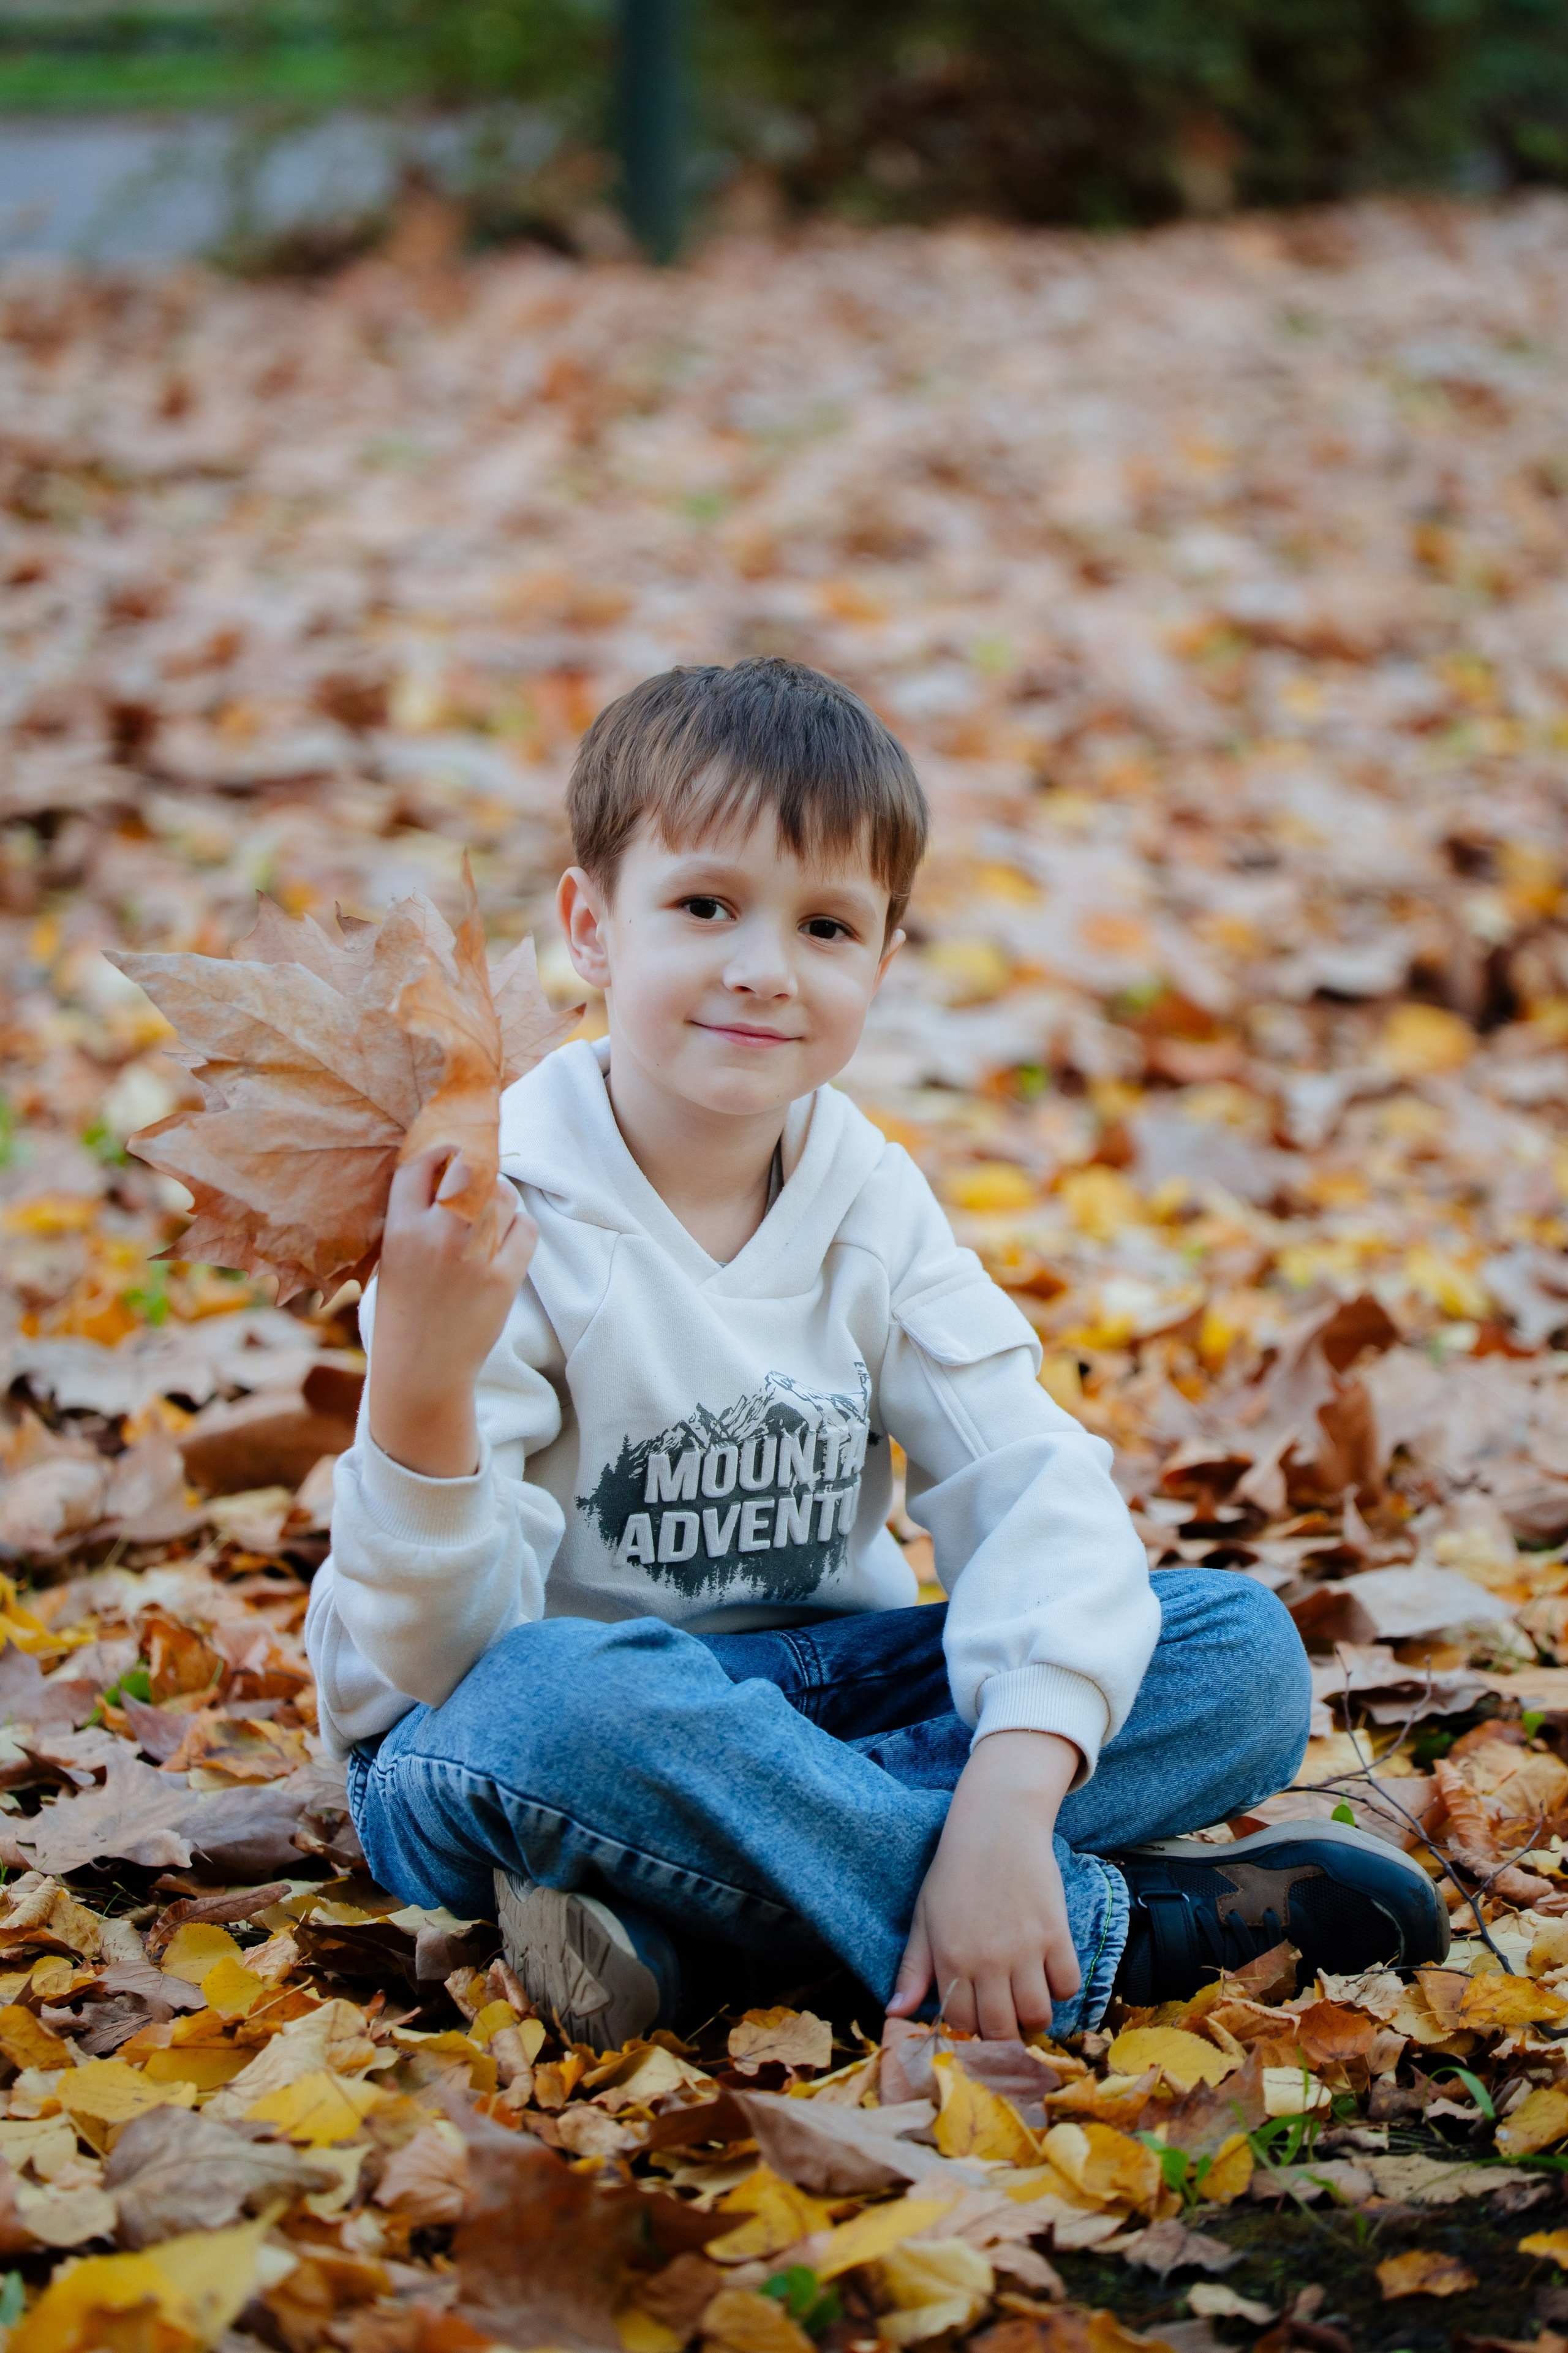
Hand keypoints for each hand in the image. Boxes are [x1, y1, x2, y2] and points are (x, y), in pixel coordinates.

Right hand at [367, 1146, 536, 1477]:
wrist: (422, 1370)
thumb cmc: (405, 1311)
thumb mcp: (393, 1258)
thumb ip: (414, 1217)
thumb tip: (448, 1171)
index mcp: (401, 1230)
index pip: (419, 1165)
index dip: (439, 1149)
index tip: (451, 1152)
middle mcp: (436, 1237)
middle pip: (470, 1170)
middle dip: (478, 1167)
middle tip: (480, 1176)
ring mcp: (472, 1258)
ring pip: (503, 1196)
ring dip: (503, 1198)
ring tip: (493, 1214)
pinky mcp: (502, 1279)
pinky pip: (526, 1229)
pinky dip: (521, 1227)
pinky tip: (510, 1237)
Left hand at [887, 1729, 1081, 2039]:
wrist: (996, 1826)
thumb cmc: (954, 1871)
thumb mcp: (924, 1917)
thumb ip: (913, 1969)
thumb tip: (895, 2013)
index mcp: (950, 1958)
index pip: (962, 2024)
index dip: (969, 2028)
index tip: (976, 2016)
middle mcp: (987, 1960)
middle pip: (1001, 2030)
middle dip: (1002, 2034)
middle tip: (1004, 2015)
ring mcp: (1024, 1949)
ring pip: (1037, 2015)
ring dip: (1033, 2016)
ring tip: (1027, 1998)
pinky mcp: (1056, 1933)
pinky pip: (1068, 1985)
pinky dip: (1062, 1989)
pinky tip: (1049, 1974)